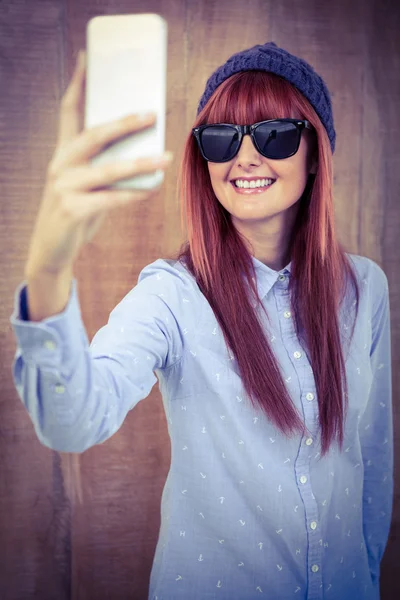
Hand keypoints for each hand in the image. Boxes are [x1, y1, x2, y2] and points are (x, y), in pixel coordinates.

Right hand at [24, 50, 172, 276]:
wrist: (51, 248)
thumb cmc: (76, 209)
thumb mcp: (83, 182)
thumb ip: (104, 165)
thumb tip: (147, 153)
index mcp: (63, 152)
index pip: (68, 111)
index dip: (78, 84)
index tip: (88, 57)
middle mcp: (60, 165)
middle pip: (94, 136)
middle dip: (124, 123)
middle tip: (152, 114)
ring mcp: (63, 188)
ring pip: (107, 170)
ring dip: (140, 164)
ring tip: (166, 158)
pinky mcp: (72, 211)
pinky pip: (110, 199)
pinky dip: (134, 193)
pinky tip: (154, 188)